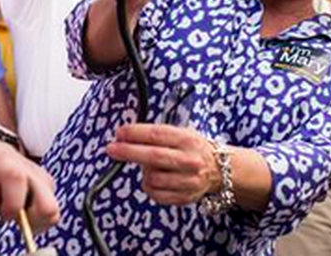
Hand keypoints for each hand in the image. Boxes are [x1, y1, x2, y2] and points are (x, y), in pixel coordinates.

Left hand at [0, 134, 59, 232]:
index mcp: (9, 168)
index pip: (20, 198)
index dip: (10, 211)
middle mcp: (32, 171)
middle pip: (49, 209)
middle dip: (31, 222)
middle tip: (13, 215)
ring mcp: (43, 177)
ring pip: (52, 212)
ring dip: (34, 219)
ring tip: (15, 209)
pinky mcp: (48, 184)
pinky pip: (50, 210)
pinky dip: (36, 215)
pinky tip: (21, 206)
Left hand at [105, 123, 220, 205]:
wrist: (219, 169)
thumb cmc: (192, 148)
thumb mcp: (180, 133)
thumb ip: (156, 135)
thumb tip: (125, 136)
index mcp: (187, 140)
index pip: (158, 134)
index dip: (136, 133)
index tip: (119, 132)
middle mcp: (190, 160)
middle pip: (154, 156)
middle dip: (129, 152)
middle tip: (112, 149)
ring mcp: (189, 181)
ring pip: (153, 178)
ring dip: (143, 172)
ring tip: (147, 166)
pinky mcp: (185, 197)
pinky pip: (156, 194)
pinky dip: (149, 186)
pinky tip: (153, 179)